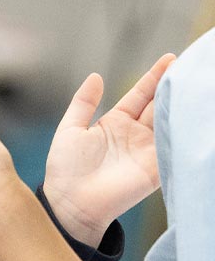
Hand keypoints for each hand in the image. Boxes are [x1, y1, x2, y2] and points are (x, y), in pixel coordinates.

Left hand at [43, 53, 174, 246]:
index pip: (140, 95)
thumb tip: (96, 76)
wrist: (70, 201)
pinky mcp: (156, 167)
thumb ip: (83, 103)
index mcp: (115, 123)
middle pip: (159, 105)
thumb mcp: (70, 128)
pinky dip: (182, 131)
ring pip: (169, 121)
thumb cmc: (65, 169)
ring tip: (194, 83)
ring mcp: (148, 150)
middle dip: (173, 86)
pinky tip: (191, 113)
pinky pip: (172, 145)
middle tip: (189, 65)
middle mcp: (136, 135)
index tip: (170, 59)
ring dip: (180, 104)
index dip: (154, 78)